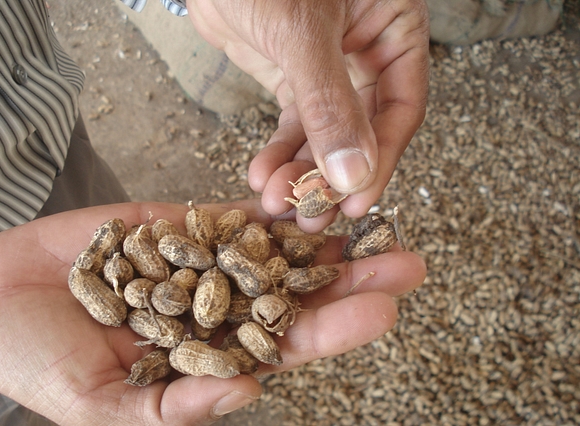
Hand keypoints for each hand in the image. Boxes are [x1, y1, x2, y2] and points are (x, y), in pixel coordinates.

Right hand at [0, 200, 424, 424]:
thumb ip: (172, 406)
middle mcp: (216, 308)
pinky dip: (264, 206)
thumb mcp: (100, 405)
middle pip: (295, 292)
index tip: (383, 306)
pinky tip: (305, 192)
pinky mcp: (174, 225)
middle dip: (349, 276)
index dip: (335, 327)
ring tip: (369, 214)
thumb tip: (250, 393)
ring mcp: (199, 262)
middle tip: (404, 257)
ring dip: (320, 234)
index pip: (286, 345)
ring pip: (271, 247)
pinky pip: (225, 214)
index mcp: (210, 357)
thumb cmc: (39, 363)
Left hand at [187, 0, 429, 231]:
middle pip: (361, 129)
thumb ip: (329, 102)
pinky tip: (263, 176)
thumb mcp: (301, 31)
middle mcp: (367, 49)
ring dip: (301, 172)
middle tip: (312, 214)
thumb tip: (354, 174)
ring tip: (280, 205)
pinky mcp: (291, 75)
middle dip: (332, 175)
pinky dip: (278, 153)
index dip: (380, 160)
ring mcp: (328, 66)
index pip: (400, 107)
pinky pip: (292, 124)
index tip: (355, 202)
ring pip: (324, 133)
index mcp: (394, 25)